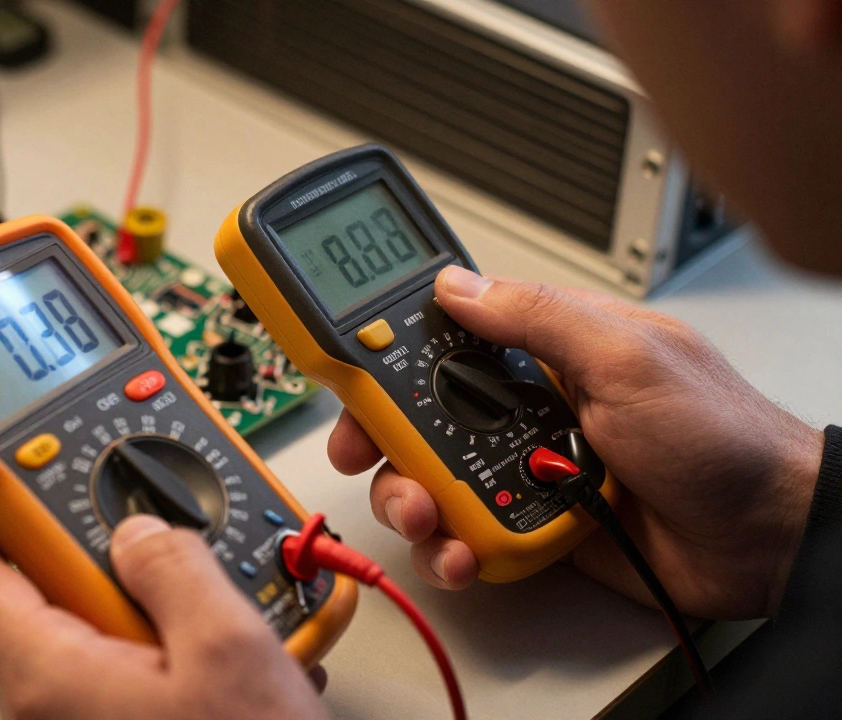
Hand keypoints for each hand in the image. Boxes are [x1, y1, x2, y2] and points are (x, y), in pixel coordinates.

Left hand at [0, 512, 328, 719]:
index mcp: (47, 671)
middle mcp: (47, 698)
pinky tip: (221, 642)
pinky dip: (165, 635)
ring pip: (92, 622)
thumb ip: (174, 567)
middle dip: (99, 542)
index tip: (6, 458)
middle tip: (153, 519)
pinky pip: (122, 660)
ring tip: (214, 594)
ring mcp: (79, 716)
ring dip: (146, 591)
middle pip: (40, 585)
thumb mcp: (225, 649)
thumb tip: (139, 527)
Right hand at [328, 265, 823, 619]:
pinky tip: (461, 552)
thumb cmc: (722, 436)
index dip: (387, 350)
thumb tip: (459, 284)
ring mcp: (526, 467)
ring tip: (426, 517)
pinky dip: (451, 548)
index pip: (445, 338)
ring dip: (411, 500)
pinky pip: (466, 534)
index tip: (346, 364)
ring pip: (432, 479)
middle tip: (364, 453)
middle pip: (420, 414)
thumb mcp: (627, 357)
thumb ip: (538, 318)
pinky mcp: (532, 524)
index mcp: (549, 350)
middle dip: (382, 438)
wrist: (769, 539)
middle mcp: (529, 407)